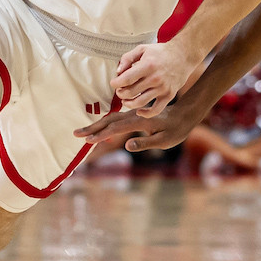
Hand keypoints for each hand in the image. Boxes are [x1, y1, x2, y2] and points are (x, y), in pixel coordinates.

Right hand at [75, 99, 199, 150]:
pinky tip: (99, 129)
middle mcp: (134, 115)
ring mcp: (133, 114)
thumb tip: (126, 145)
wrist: (184, 114)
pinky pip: (116, 119)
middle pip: (109, 121)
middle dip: (92, 128)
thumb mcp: (164, 140)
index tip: (88, 141)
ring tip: (83, 132)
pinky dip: (105, 124)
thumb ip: (145, 143)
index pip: (116, 128)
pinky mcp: (134, 116)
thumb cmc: (176, 130)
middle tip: (76, 134)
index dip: (101, 134)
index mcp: (140, 121)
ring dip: (96, 125)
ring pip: (111, 119)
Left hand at [112, 41, 194, 116]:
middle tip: (119, 91)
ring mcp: (163, 88)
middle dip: (120, 93)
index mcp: (148, 65)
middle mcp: (155, 78)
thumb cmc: (161, 52)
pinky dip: (145, 114)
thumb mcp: (143, 49)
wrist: (183, 56)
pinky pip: (155, 110)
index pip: (126, 79)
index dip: (116, 83)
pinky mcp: (169, 96)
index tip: (114, 83)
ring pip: (140, 103)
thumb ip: (127, 58)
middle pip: (131, 92)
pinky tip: (138, 111)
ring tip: (125, 100)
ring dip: (128, 103)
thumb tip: (118, 72)